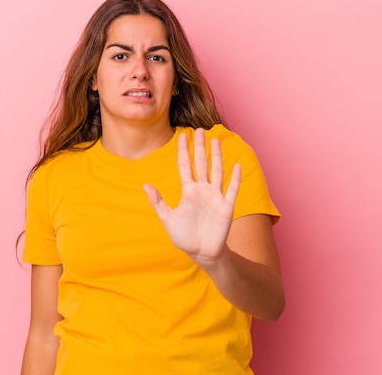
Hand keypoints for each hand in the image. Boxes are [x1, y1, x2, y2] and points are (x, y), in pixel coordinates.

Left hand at [143, 128, 240, 263]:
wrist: (202, 252)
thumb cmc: (184, 236)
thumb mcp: (167, 219)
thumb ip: (158, 202)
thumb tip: (145, 185)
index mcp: (188, 191)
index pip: (185, 166)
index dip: (183, 151)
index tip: (182, 135)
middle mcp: (202, 190)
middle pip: (201, 163)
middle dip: (200, 147)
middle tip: (200, 130)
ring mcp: (215, 197)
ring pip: (217, 171)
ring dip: (216, 156)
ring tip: (216, 141)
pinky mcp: (226, 206)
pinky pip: (232, 189)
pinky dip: (235, 178)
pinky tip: (236, 165)